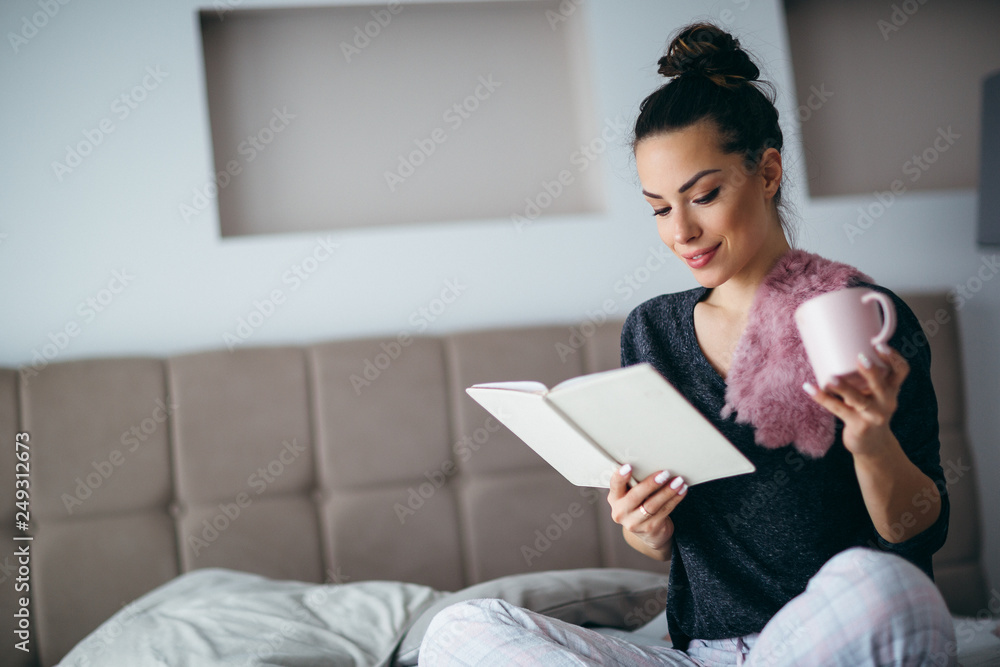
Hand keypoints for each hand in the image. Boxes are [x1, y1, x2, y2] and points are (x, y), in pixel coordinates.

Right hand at [608, 463, 686, 555]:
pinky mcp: (650, 528)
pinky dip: (675, 499)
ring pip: (652, 505)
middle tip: (664, 473)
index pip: (615, 486)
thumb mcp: (630, 496)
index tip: (628, 466)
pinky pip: (665, 511)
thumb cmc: (639, 505)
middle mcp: (621, 512)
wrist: (648, 532)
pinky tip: (681, 491)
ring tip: (678, 481)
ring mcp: (635, 522)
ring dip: (668, 492)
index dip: (620, 477)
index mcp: (615, 499)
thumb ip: (634, 484)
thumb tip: (650, 464)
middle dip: (651, 484)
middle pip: (635, 496)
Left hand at [803, 343, 908, 458]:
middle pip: (881, 385)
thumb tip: (837, 343)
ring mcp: (873, 415)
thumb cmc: (869, 409)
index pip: (901, 371)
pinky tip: (809, 387)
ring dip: (844, 388)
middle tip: (860, 357)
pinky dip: (822, 398)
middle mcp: (886, 401)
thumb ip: (864, 375)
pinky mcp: (858, 425)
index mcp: (892, 389)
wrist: (873, 445)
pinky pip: (838, 409)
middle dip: (872, 372)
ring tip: (830, 378)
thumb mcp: (874, 392)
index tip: (879, 344)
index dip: (893, 357)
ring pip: (859, 400)